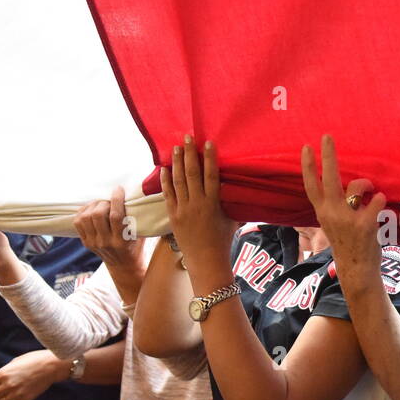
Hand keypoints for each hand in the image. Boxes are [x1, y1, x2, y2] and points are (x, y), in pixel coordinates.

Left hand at [0, 350, 67, 399]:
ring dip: (2, 398)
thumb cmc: (34, 360)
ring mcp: (17, 393)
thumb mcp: (15, 362)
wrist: (51, 366)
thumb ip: (2, 371)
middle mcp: (8, 385)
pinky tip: (14, 397)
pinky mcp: (26, 399)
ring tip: (5, 394)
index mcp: (3, 374)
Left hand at [74, 186, 143, 270]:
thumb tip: (136, 196)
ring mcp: (94, 243)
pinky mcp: (86, 242)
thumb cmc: (135, 246)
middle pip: (98, 215)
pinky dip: (84, 212)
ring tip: (101, 205)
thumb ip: (137, 218)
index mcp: (121, 241)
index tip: (119, 189)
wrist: (124, 265)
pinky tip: (92, 209)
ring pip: (86, 217)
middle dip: (104, 202)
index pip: (115, 216)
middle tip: (110, 201)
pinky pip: (78, 222)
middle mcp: (105, 243)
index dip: (116, 199)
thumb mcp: (140, 234)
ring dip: (93, 206)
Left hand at [159, 137, 238, 275]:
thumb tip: (235, 189)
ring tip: (175, 147)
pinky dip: (165, 181)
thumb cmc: (223, 242)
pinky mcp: (173, 217)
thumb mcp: (232, 220)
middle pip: (192, 174)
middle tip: (187, 137)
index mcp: (213, 204)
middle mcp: (196, 204)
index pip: (211, 175)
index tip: (207, 143)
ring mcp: (183, 210)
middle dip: (189, 154)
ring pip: (178, 181)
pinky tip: (164, 169)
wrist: (206, 262)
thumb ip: (231, 203)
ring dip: (176, 163)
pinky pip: (168, 195)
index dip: (209, 158)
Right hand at [301, 135, 385, 290]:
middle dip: (328, 155)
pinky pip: (375, 201)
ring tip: (370, 191)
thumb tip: (339, 185)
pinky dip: (380, 199)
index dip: (308, 166)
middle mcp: (331, 214)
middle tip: (327, 136)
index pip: (311, 185)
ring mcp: (347, 219)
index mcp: (322, 212)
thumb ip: (333, 206)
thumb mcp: (332, 224)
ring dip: (366, 184)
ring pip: (356, 187)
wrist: (356, 269)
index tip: (306, 147)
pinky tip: (381, 204)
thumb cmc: (347, 243)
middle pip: (328, 178)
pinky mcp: (364, 225)